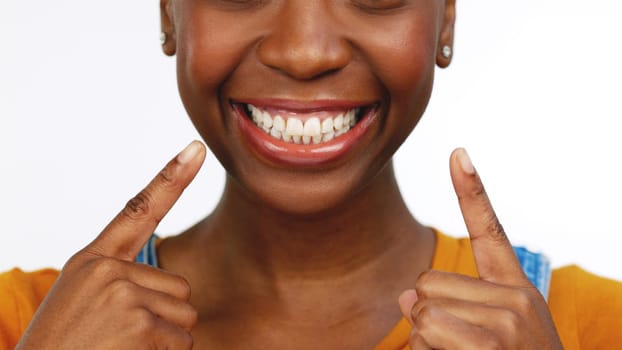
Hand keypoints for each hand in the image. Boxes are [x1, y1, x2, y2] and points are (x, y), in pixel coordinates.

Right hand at [16, 141, 205, 349]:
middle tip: (121, 337)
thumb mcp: (82, 301)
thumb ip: (122, 283)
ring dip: (164, 340)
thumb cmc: (63, 346)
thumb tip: (177, 292)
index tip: (197, 149)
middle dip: (164, 317)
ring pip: (185, 315)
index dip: (171, 177)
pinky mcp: (138, 324)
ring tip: (121, 349)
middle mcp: (108, 269)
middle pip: (179, 287)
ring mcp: (123, 293)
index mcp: (93, 261)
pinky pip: (182, 341)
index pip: (138, 210)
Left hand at [398, 148, 562, 348]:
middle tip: (461, 348)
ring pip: (420, 315)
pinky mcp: (487, 349)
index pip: (489, 231)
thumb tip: (406, 296)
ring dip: (423, 346)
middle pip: (425, 285)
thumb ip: (454, 306)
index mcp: (515, 290)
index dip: (471, 191)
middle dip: (427, 317)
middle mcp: (515, 302)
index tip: (456, 152)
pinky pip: (420, 342)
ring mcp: (504, 328)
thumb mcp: (497, 333)